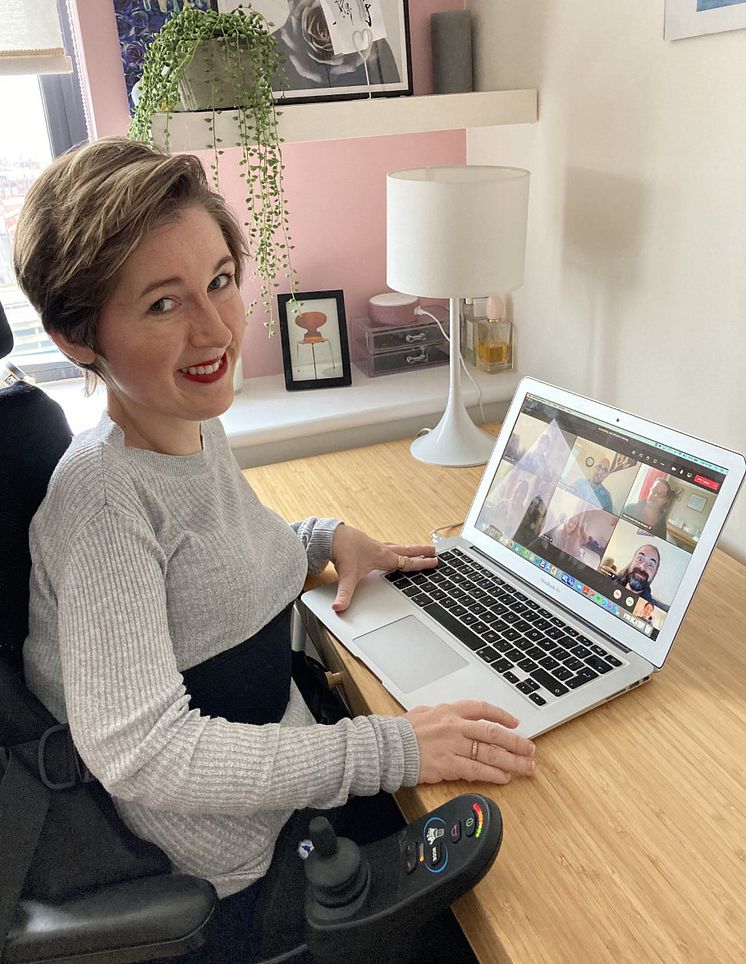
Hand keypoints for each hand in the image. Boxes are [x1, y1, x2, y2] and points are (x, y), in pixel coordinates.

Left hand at [331, 524, 436, 612]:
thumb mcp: (346, 577)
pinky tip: (389, 548)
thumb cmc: (342, 552)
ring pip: (397, 546)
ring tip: (416, 548)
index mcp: (382, 557)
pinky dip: (393, 546)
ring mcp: (375, 544)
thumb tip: (339, 608)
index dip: (422, 564)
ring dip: (408, 548)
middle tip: (434, 550)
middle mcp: (382, 549)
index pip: (407, 562)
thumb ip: (344, 595)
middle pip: (406, 550)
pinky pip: (386, 544)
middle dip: (421, 551)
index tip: (434, 561)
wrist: (331, 535)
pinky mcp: (367, 541)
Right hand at [404, 700, 535, 784]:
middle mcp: (455, 726)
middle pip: (493, 734)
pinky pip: (477, 770)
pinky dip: (493, 774)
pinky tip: (504, 777)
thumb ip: (441, 715)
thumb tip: (453, 717)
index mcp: (450, 710)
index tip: (515, 723)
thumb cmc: (402, 731)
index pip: (483, 709)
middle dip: (516, 742)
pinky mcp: (449, 765)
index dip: (502, 715)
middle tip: (530, 749)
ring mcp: (454, 746)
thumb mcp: (423, 713)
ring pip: (490, 754)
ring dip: (511, 761)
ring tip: (525, 767)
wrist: (387, 747)